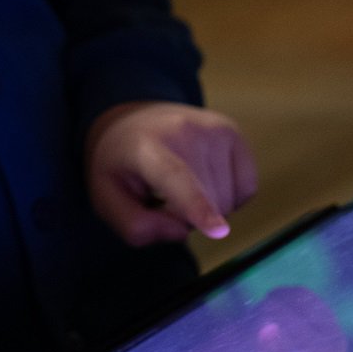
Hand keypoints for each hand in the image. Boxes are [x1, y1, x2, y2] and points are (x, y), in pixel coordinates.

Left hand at [85, 101, 257, 245]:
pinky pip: (246, 189)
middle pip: (209, 203)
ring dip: (208, 207)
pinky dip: (228, 196)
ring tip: (180, 185)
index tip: (218, 230)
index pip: (175, 177)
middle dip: (189, 218)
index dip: (198, 207)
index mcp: (145, 147)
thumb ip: (135, 226)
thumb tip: (182, 230)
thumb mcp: (106, 198)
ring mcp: (212, 128)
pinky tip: (203, 180)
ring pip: (229, 201)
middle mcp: (183, 130)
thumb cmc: (120, 165)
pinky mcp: (232, 132)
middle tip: (163, 199)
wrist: (132, 121)